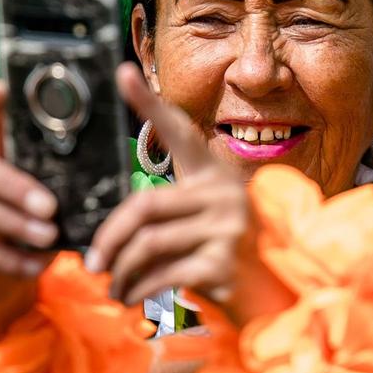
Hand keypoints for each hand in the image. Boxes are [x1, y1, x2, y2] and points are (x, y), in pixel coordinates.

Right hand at [0, 80, 62, 340]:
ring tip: (48, 237)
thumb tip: (106, 155)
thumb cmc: (32, 229)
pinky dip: (6, 258)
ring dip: (11, 222)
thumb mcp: (51, 199)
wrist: (2, 284)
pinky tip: (35, 265)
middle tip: (50, 206)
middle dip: (12, 185)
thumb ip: (63, 175)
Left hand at [90, 67, 271, 315]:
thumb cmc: (234, 259)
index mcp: (215, 176)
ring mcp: (227, 227)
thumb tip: (110, 241)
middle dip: (110, 238)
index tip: (122, 73)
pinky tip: (131, 299)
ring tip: (114, 288)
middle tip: (93, 263)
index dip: (149, 103)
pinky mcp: (223, 263)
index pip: (180, 132)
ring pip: (148, 243)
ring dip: (122, 271)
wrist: (279, 296)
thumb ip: (172, 218)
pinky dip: (138, 289)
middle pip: (144, 205)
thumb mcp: (208, 224)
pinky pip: (162, 273)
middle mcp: (223, 194)